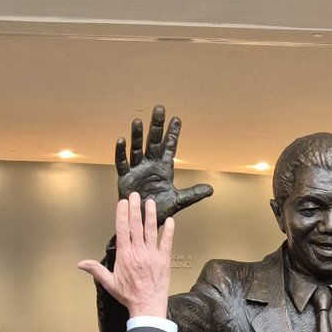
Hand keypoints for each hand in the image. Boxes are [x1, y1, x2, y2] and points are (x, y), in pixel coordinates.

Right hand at [78, 193, 173, 318]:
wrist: (147, 307)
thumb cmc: (129, 296)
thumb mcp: (109, 283)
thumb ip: (96, 270)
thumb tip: (80, 264)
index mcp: (125, 255)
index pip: (122, 229)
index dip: (122, 214)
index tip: (123, 203)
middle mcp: (138, 252)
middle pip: (136, 225)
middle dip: (135, 209)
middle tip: (135, 195)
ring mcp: (152, 255)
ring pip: (151, 231)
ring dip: (150, 215)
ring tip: (150, 202)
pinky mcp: (164, 260)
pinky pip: (167, 242)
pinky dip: (168, 231)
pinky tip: (169, 221)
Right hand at [115, 106, 212, 222]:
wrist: (144, 222)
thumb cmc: (160, 210)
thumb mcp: (178, 201)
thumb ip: (193, 194)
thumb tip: (211, 189)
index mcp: (163, 168)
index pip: (169, 147)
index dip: (172, 134)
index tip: (177, 119)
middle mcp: (150, 164)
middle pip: (153, 142)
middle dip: (156, 126)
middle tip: (159, 109)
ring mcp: (137, 169)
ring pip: (137, 148)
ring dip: (137, 136)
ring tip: (138, 121)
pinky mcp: (125, 177)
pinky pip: (122, 162)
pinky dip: (121, 152)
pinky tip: (122, 140)